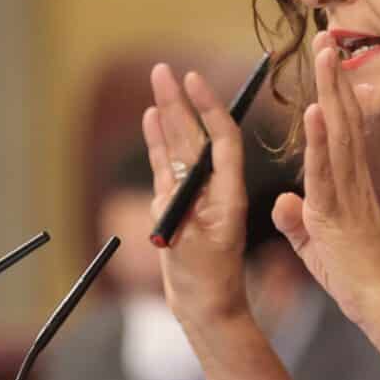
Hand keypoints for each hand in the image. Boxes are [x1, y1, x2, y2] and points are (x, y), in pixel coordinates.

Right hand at [142, 62, 249, 325]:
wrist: (206, 309)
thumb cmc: (207, 282)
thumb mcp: (193, 246)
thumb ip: (181, 215)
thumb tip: (168, 185)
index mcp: (228, 194)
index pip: (222, 140)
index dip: (208, 108)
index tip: (194, 80)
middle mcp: (212, 188)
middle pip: (196, 136)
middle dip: (181, 102)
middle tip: (164, 70)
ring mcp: (194, 196)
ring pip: (180, 147)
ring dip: (169, 115)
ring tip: (158, 83)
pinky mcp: (177, 206)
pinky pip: (166, 167)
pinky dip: (158, 143)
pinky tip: (151, 119)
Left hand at [272, 34, 379, 334]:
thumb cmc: (354, 279)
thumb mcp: (315, 247)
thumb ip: (298, 222)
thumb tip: (282, 202)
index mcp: (348, 185)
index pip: (342, 129)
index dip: (335, 92)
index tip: (328, 59)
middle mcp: (352, 180)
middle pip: (345, 117)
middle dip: (334, 75)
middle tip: (326, 34)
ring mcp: (348, 193)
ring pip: (340, 133)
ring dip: (331, 91)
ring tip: (325, 53)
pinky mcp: (338, 212)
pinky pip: (327, 171)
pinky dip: (322, 140)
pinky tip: (318, 110)